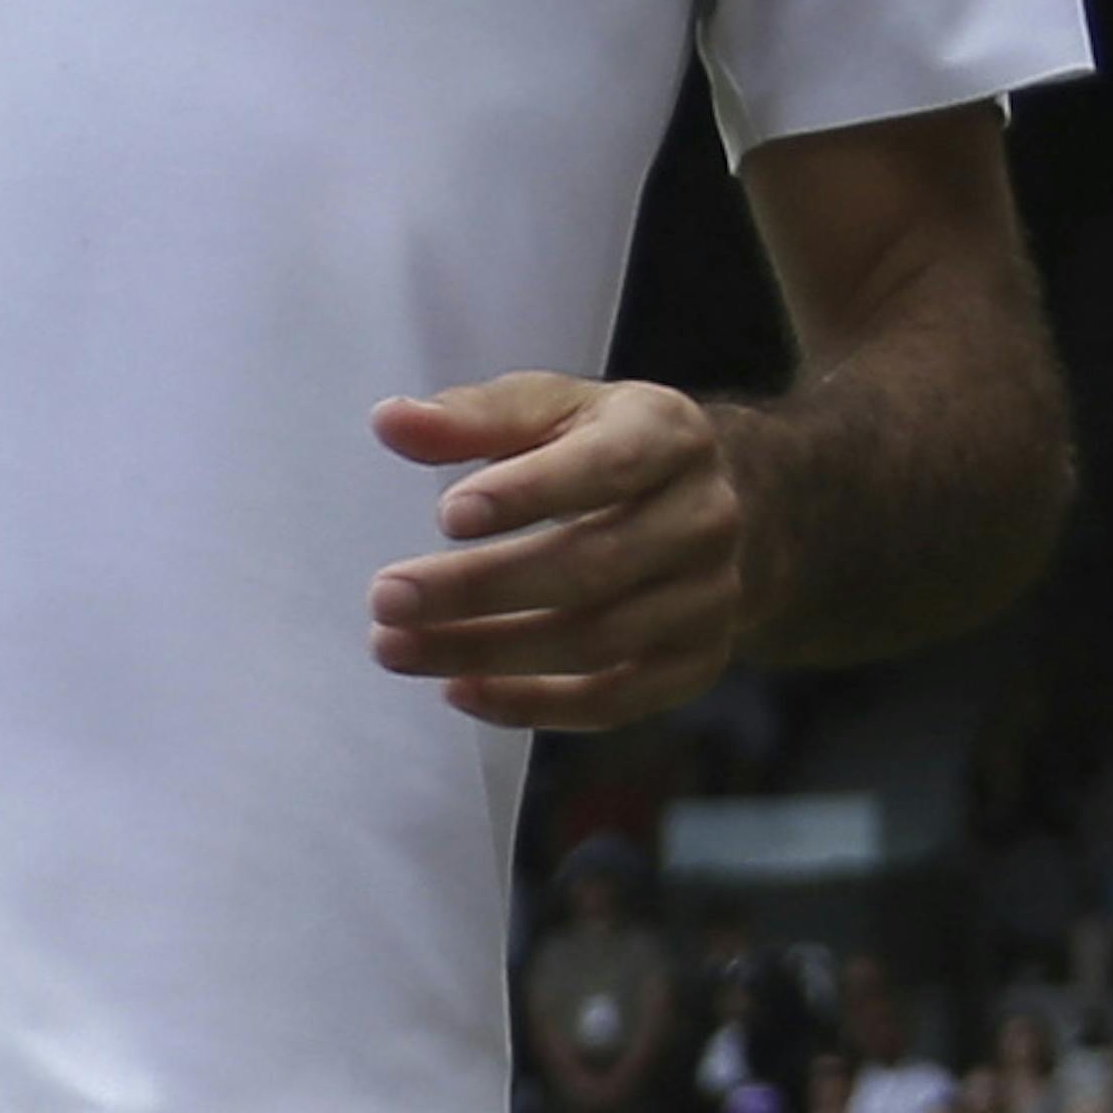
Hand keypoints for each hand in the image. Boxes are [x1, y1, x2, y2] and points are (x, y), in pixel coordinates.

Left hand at [367, 371, 744, 729]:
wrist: (725, 506)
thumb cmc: (611, 448)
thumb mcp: (555, 409)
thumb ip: (477, 416)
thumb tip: (391, 422)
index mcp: (669, 435)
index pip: (607, 466)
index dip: (528, 493)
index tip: (446, 515)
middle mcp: (703, 519)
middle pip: (592, 566)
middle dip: (481, 588)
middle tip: (387, 597)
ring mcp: (708, 599)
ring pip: (595, 641)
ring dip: (486, 652)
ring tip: (397, 647)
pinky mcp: (694, 664)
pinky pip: (611, 701)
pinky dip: (530, 704)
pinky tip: (458, 690)